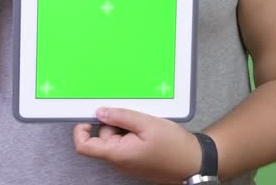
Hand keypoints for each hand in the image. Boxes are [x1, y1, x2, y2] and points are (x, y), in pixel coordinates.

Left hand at [73, 108, 203, 182]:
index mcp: (117, 154)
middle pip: (102, 138)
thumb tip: (100, 112)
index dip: (81, 130)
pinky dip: (133, 133)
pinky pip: (126, 143)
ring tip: (147, 124)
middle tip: (135, 116)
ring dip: (126, 127)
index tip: (89, 115)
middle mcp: (118, 161)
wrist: (194, 162)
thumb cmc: (174, 146)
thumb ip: (121, 117)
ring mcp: (127, 162)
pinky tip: (149, 131)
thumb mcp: (147, 124)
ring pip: (116, 139)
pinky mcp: (136, 160)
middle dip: (114, 123)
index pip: (84, 146)